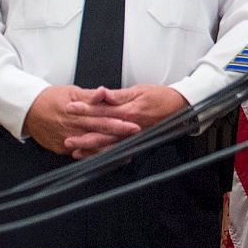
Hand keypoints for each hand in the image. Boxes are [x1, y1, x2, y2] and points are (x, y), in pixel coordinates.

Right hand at [22, 83, 141, 156]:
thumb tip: (104, 92)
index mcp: (77, 112)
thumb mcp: (70, 91)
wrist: (28, 110)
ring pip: (92, 146)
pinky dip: (94, 156)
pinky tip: (108, 157)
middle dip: (118, 136)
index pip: (102, 117)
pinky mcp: (62, 148)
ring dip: (109, 149)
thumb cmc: (50, 99)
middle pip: (99, 132)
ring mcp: (67, 140)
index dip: (118, 121)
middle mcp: (73, 127)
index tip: (132, 124)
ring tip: (126, 151)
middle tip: (134, 137)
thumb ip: (89, 95)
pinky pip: (81, 154)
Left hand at [58, 84, 189, 159]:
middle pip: (102, 132)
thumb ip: (118, 95)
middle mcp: (129, 127)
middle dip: (83, 135)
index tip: (71, 108)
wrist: (180, 108)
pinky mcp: (136, 142)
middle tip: (67, 138)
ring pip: (109, 146)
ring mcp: (133, 137)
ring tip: (76, 151)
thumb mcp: (139, 90)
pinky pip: (119, 152)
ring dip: (92, 150)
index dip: (85, 109)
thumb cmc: (160, 97)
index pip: (101, 110)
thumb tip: (101, 93)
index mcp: (128, 111)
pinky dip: (106, 156)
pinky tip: (96, 158)